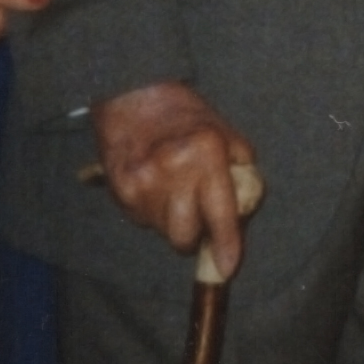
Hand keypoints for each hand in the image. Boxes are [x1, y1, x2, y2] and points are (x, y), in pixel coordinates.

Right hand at [90, 82, 257, 279]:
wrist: (133, 94)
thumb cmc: (184, 114)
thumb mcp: (224, 132)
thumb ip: (239, 171)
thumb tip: (244, 212)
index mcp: (206, 151)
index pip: (220, 212)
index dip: (226, 245)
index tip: (228, 269)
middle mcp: (173, 170)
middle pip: (184, 237)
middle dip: (193, 234)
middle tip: (196, 211)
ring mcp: (142, 183)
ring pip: (162, 232)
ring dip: (171, 220)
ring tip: (172, 188)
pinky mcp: (120, 191)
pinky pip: (142, 220)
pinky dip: (151, 210)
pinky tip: (153, 184)